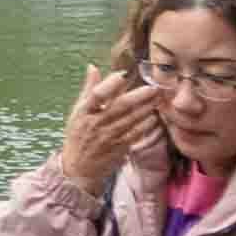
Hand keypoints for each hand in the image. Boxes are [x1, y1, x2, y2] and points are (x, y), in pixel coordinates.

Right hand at [47, 67, 157, 189]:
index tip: (124, 74)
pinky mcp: (118, 148)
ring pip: (131, 120)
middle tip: (153, 87)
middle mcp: (95, 124)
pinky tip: (154, 117)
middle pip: (119, 107)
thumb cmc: (78, 135)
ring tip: (158, 98)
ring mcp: (108, 137)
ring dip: (146, 108)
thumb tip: (92, 67)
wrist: (78, 168)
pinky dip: (146, 125)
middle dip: (138, 96)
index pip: (96, 95)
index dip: (110, 84)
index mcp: (83, 112)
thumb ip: (88, 89)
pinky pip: (136, 134)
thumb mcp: (77, 112)